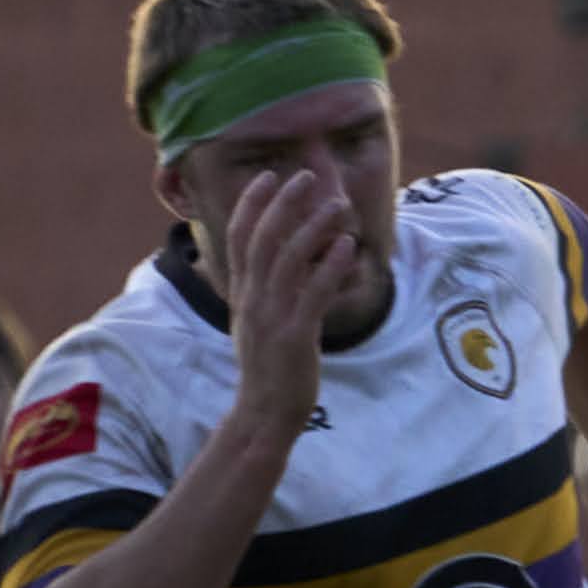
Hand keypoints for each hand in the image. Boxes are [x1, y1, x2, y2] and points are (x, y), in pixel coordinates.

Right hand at [218, 166, 364, 437]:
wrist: (264, 413)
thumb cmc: (269, 368)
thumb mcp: (259, 322)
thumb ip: (268, 290)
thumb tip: (290, 260)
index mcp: (242, 293)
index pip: (239, 236)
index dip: (252, 203)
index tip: (269, 176)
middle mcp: (252, 299)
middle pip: (263, 238)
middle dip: (283, 203)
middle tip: (305, 174)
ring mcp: (271, 316)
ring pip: (288, 259)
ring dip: (313, 227)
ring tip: (337, 204)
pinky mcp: (294, 336)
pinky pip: (313, 293)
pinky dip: (329, 266)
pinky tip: (348, 246)